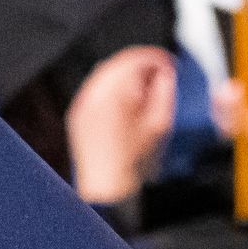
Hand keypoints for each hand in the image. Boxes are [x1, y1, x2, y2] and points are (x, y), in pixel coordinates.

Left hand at [65, 45, 179, 205]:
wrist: (108, 190)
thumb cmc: (132, 165)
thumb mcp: (160, 124)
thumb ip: (164, 91)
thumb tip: (166, 74)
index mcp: (114, 94)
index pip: (135, 58)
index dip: (156, 58)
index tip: (169, 65)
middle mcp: (93, 95)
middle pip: (119, 62)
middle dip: (142, 66)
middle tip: (161, 76)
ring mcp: (82, 105)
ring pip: (106, 74)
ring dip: (127, 76)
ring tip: (145, 92)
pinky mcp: (78, 115)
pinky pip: (96, 90)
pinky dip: (113, 89)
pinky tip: (127, 103)